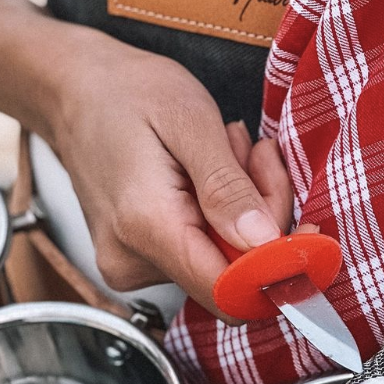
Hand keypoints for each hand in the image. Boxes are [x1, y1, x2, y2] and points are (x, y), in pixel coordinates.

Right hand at [47, 28, 292, 317]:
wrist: (72, 93)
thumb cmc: (125, 93)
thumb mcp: (189, 119)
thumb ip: (227, 186)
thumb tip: (264, 243)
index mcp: (146, 226)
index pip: (229, 290)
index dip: (280, 269)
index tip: (310, 232)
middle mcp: (132, 261)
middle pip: (232, 276)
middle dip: (264, 221)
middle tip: (255, 155)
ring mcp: (131, 266)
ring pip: (222, 263)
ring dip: (243, 212)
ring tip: (225, 154)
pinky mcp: (138, 261)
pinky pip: (201, 254)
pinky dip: (220, 218)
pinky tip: (207, 175)